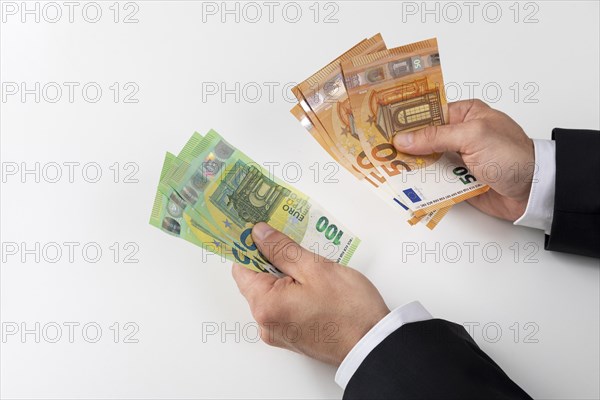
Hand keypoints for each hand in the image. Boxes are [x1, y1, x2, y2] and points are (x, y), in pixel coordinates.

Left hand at [231, 222, 389, 365]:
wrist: (373, 346)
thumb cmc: (349, 310)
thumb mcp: (315, 268)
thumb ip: (282, 249)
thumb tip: (259, 234)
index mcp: (265, 306)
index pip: (241, 267)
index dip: (250, 246)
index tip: (261, 229)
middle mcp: (266, 323)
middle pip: (256, 281)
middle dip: (271, 259)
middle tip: (292, 242)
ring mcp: (279, 333)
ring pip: (272, 293)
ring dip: (285, 275)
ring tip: (309, 263)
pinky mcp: (293, 337)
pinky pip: (284, 306)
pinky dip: (292, 291)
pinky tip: (313, 282)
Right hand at [393, 99, 534, 220]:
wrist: (535, 191)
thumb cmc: (512, 155)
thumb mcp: (473, 136)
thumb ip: (436, 136)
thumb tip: (403, 139)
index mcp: (465, 114)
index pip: (427, 112)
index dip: (405, 118)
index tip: (381, 124)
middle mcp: (459, 135)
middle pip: (422, 138)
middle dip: (402, 145)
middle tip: (376, 148)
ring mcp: (457, 159)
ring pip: (425, 161)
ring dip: (408, 166)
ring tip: (383, 168)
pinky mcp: (457, 181)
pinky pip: (433, 182)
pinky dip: (420, 185)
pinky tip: (402, 185)